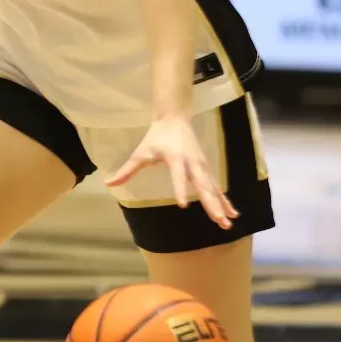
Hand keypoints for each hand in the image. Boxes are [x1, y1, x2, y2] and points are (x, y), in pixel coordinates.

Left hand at [105, 115, 238, 228]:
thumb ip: (127, 170)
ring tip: (228, 223)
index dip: (180, 190)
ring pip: (213, 189)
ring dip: (221, 206)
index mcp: (176, 159)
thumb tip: (108, 184)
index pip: (178, 177)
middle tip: (218, 221)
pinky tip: (232, 213)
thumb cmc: (156, 137)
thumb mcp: (141, 152)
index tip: (183, 205)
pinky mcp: (207, 169)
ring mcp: (202, 166)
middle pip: (203, 186)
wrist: (175, 118)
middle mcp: (192, 163)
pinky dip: (225, 200)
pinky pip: (217, 187)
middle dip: (211, 204)